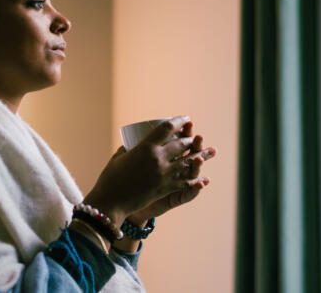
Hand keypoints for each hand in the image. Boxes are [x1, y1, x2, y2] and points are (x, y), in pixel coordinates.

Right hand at [84, 116, 201, 226]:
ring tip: (210, 151)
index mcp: (146, 147)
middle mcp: (158, 158)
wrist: (111, 202)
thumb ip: (127, 150)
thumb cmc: (110, 179)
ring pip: (188, 162)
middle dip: (190, 139)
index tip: (185, 118)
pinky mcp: (166, 188)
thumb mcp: (118, 158)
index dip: (179, 121)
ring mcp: (163, 174)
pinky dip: (195, 180)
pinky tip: (203, 179)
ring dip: (201, 156)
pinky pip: (185, 182)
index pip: (167, 128)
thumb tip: (130, 144)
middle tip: (195, 137)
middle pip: (181, 144)